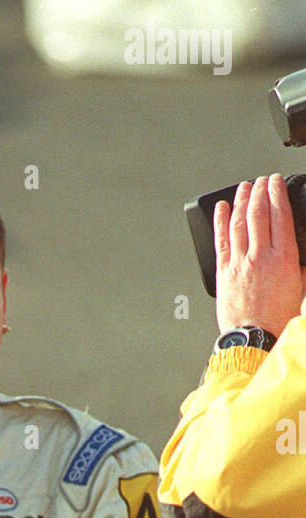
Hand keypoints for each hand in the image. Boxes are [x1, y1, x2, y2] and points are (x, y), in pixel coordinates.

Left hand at [214, 175, 305, 338]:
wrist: (253, 338)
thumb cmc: (275, 319)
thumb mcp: (300, 290)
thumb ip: (301, 268)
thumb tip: (303, 258)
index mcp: (283, 259)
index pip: (280, 216)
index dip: (276, 194)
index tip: (275, 182)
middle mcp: (260, 257)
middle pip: (258, 214)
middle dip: (259, 191)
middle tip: (260, 180)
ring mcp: (239, 263)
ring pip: (239, 223)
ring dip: (241, 201)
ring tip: (244, 187)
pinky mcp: (223, 272)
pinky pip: (221, 240)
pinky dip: (221, 221)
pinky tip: (221, 209)